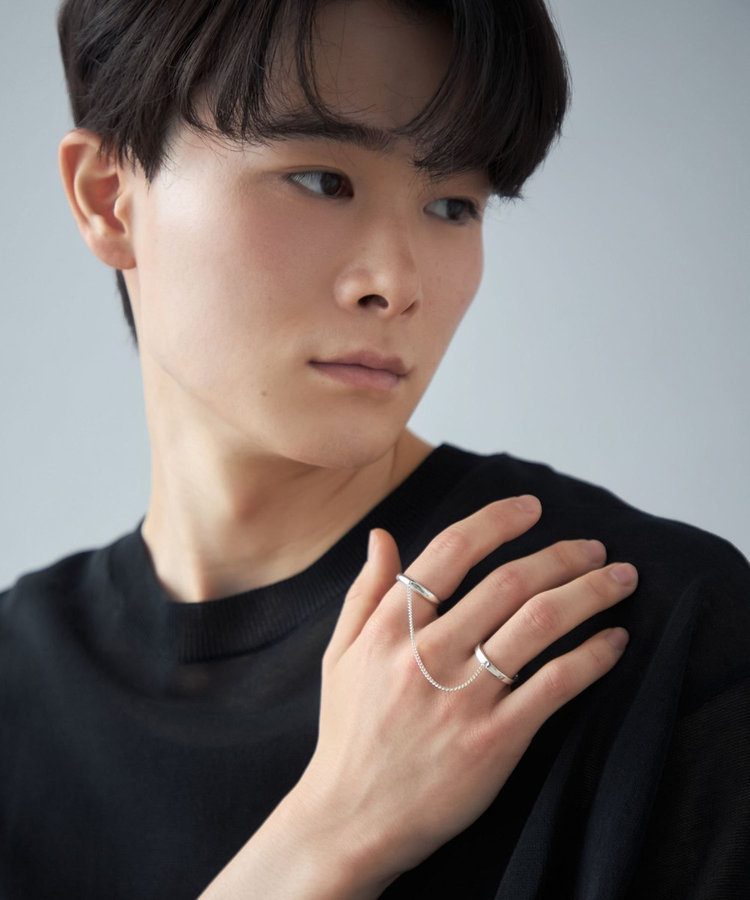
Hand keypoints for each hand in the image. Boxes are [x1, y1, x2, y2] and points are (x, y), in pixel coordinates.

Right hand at [295, 496, 635, 891]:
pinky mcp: (495, 740)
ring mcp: (463, 698)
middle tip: (594, 547)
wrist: (352, 819)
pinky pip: (555, 685)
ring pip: (539, 623)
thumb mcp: (339, 656)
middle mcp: (427, 655)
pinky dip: (592, 657)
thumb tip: (382, 536)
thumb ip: (364, 593)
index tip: (531, 508)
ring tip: (621, 578)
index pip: (450, 551)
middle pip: (508, 583)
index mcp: (389, 628)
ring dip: (589, 593)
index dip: (496, 520)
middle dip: (561, 555)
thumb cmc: (348, 734)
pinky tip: (614, 641)